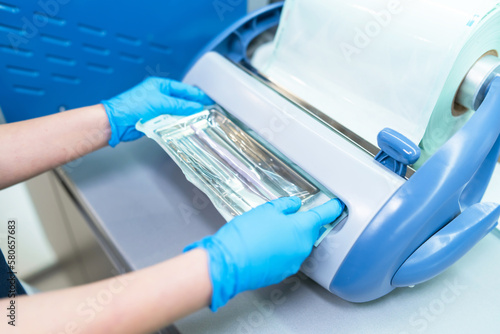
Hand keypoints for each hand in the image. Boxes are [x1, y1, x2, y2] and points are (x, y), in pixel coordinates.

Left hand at [102, 77, 212, 146]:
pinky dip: (177, 123)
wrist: (117, 121)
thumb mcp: (161, 102)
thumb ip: (180, 105)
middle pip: (181, 100)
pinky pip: (170, 121)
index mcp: (160, 85)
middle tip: (205, 110)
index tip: (207, 100)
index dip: (196, 94)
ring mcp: (157, 108)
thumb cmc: (131, 106)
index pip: (183, 89)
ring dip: (185, 116)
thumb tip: (195, 106)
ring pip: (177, 111)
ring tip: (198, 119)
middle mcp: (159, 95)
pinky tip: (184, 126)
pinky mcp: (155, 119)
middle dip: (193, 106)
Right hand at [185, 197, 343, 310]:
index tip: (337, 205)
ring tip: (267, 231)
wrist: (230, 263)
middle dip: (301, 223)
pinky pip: (286, 257)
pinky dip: (279, 250)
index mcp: (302, 229)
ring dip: (288, 238)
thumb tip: (295, 205)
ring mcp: (293, 262)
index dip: (332, 209)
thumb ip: (285, 206)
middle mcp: (302, 247)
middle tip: (285, 216)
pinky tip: (264, 245)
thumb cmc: (247, 235)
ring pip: (296, 245)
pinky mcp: (281, 273)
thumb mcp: (266, 210)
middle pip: (309, 232)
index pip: (324, 216)